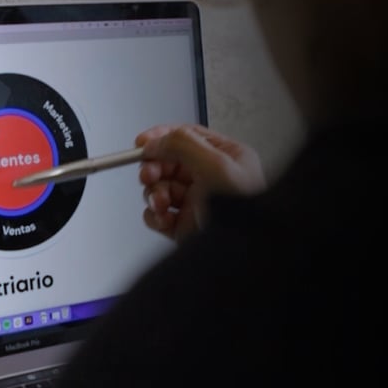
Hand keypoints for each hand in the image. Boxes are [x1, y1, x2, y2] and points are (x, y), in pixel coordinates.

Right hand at [136, 124, 265, 241]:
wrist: (244, 251)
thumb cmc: (246, 212)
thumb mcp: (217, 166)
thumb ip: (183, 145)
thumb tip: (156, 141)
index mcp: (225, 158)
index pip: (187, 137)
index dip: (162, 137)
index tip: (141, 143)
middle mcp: (210, 178)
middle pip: (168, 163)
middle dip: (153, 168)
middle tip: (148, 174)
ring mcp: (196, 202)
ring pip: (159, 188)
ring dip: (153, 194)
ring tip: (160, 202)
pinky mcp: (184, 225)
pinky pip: (158, 215)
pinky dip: (154, 216)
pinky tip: (162, 218)